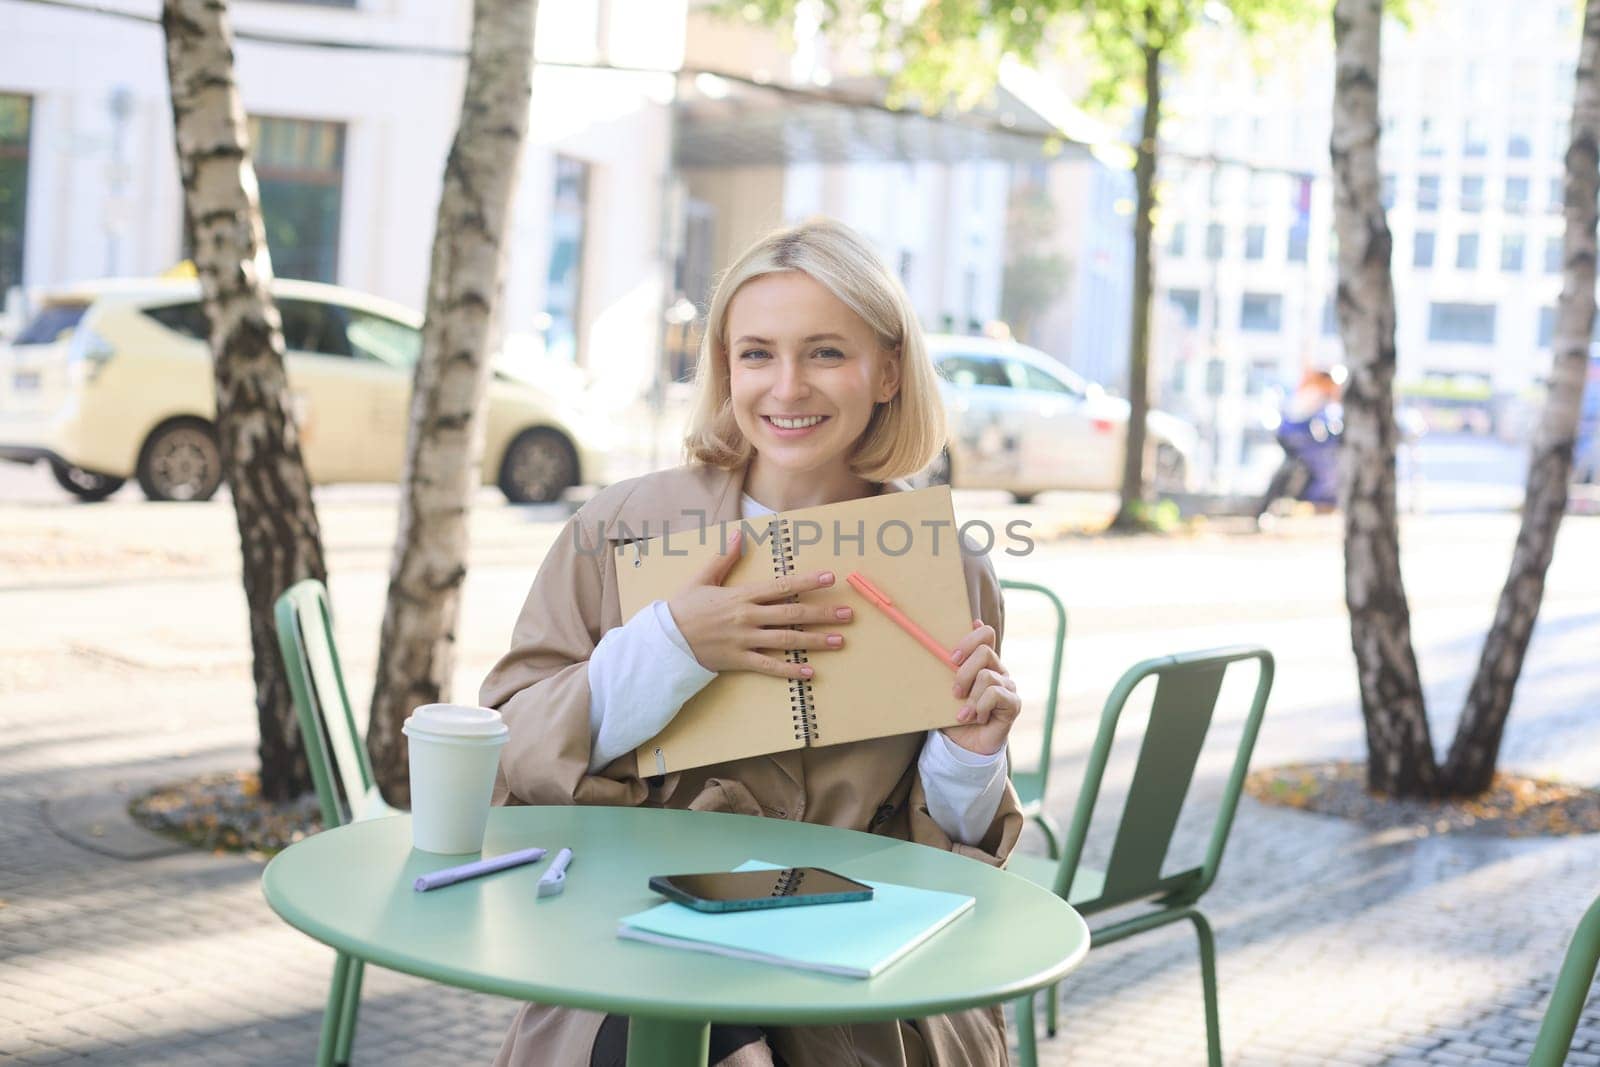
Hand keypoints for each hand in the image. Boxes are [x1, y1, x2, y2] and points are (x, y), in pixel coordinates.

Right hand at [666, 528, 854, 680]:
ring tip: (838, 641)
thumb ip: (724, 558)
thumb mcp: (703, 579)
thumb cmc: (684, 608)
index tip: (830, 578)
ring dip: (815, 640)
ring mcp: (745, 640)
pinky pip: (769, 666)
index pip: (781, 586)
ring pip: (786, 639)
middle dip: (822, 613)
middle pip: (792, 613)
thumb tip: (738, 535)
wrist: (665, 640)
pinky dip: (789, 670)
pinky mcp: (739, 660)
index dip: (807, 582)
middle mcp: (747, 617)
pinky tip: (809, 672)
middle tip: (847, 613)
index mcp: (741, 595)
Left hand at [939, 619, 1020, 756]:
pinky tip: (977, 718)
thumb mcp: (943, 692)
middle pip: (985, 651)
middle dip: (963, 672)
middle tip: (954, 692)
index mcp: (982, 663)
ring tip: (964, 714)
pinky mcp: (1013, 703)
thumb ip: (943, 672)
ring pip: (987, 676)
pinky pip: (995, 694)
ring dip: (970, 698)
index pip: (985, 634)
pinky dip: (980, 707)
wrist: (964, 746)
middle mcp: (998, 670)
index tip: (952, 656)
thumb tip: (939, 654)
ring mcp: (1008, 686)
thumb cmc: (952, 716)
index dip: (970, 638)